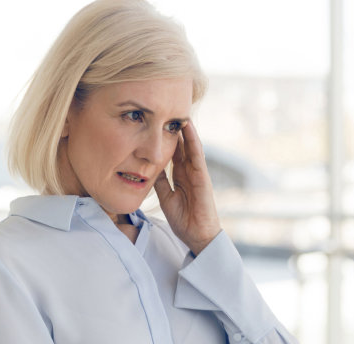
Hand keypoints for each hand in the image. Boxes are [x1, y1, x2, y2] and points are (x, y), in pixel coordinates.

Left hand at [154, 121, 220, 255]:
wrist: (197, 237)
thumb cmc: (184, 219)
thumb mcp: (165, 198)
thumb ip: (160, 183)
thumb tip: (149, 169)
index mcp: (180, 176)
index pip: (172, 152)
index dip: (165, 138)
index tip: (155, 122)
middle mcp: (189, 171)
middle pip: (181, 145)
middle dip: (174, 129)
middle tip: (166, 109)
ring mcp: (197, 173)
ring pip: (190, 146)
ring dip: (185, 129)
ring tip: (178, 111)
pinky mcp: (203, 178)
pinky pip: (197, 156)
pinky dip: (193, 141)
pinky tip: (189, 129)